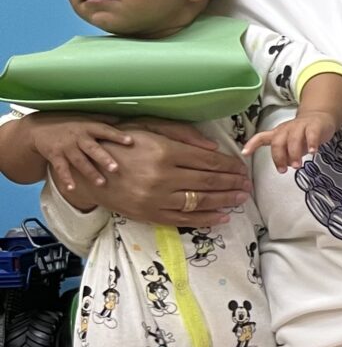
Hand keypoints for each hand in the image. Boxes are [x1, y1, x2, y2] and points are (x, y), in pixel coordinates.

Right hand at [26, 114, 133, 194]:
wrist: (39, 128)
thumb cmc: (71, 125)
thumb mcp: (86, 119)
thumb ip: (105, 121)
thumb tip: (129, 119)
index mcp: (88, 127)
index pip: (105, 130)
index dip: (117, 135)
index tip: (130, 141)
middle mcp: (78, 137)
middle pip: (92, 148)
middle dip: (104, 158)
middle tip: (115, 168)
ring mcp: (65, 147)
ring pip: (79, 161)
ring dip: (90, 172)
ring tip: (101, 183)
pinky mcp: (54, 155)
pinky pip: (61, 168)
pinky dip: (66, 178)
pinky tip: (71, 189)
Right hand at [53, 118, 248, 226]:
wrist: (89, 169)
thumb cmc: (122, 143)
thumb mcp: (149, 127)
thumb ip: (183, 134)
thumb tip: (214, 148)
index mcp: (165, 152)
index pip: (208, 161)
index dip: (229, 166)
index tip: (242, 168)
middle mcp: (162, 176)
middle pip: (208, 182)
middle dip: (232, 183)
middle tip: (247, 184)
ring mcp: (156, 198)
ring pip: (200, 201)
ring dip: (226, 200)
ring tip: (241, 198)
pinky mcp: (149, 214)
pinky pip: (184, 219)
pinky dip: (207, 219)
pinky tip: (223, 216)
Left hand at [243, 111, 337, 170]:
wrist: (319, 116)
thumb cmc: (303, 133)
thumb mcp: (290, 143)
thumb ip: (286, 154)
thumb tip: (286, 165)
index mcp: (278, 133)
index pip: (261, 137)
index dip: (251, 144)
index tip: (245, 154)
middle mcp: (286, 129)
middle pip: (277, 142)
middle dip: (279, 157)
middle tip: (283, 170)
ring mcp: (300, 127)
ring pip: (293, 139)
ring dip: (293, 154)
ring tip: (297, 166)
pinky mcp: (314, 126)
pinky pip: (311, 134)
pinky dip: (311, 144)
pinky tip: (313, 152)